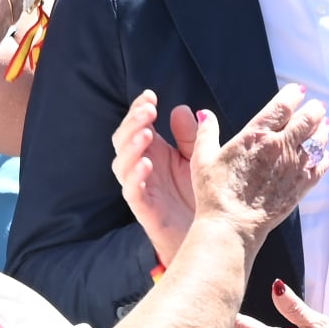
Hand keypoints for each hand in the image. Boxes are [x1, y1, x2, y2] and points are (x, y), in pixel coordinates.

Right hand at [112, 89, 200, 267]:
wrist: (206, 232)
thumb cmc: (198, 192)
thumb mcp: (197, 157)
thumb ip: (189, 136)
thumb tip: (180, 108)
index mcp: (153, 150)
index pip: (137, 125)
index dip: (139, 109)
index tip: (150, 95)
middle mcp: (142, 166)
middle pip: (124, 139)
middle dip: (132, 123)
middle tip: (148, 111)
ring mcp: (140, 186)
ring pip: (121, 164)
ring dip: (131, 147)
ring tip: (146, 134)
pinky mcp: (144, 208)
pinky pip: (132, 191)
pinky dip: (135, 176)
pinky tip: (146, 164)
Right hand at [188, 83, 328, 239]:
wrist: (232, 225)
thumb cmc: (215, 193)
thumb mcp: (203, 158)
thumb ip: (206, 133)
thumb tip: (204, 114)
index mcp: (257, 135)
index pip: (281, 106)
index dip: (292, 95)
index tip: (297, 91)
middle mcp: (279, 147)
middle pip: (307, 120)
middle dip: (314, 109)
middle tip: (317, 106)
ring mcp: (293, 167)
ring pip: (317, 141)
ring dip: (322, 130)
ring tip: (324, 125)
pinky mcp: (300, 187)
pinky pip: (320, 168)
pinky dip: (325, 159)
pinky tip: (327, 155)